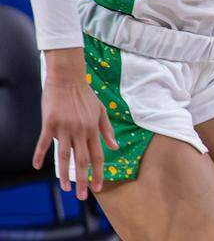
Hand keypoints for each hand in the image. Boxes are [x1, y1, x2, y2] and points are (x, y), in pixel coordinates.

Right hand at [35, 50, 118, 199]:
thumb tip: (115, 146)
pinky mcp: (50, 123)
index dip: (98, 172)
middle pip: (82, 160)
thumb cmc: (85, 95)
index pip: (98, 155)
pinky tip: (36, 166)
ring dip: (64, 174)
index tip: (98, 187)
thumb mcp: (101, 111)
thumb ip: (107, 130)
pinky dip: (39, 154)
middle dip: (84, 180)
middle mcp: (80, 131)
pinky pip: (44, 142)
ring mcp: (65, 128)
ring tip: (65, 189)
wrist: (68, 78)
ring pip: (64, 156)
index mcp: (93, 129)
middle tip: (82, 197)